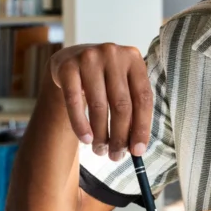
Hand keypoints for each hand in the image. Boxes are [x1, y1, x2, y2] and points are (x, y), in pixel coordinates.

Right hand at [48, 43, 151, 160]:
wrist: (71, 59)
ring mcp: (89, 58)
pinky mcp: (67, 67)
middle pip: (121, 104)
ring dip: (101, 134)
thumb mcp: (123, 85)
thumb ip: (132, 110)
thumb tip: (137, 147)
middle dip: (120, 136)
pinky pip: (74, 102)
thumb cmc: (104, 79)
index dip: (142, 127)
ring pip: (99, 106)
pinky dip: (80, 124)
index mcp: (134, 59)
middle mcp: (113, 54)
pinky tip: (86, 139)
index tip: (138, 151)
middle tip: (116, 156)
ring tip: (100, 150)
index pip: (143, 98)